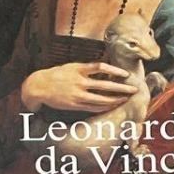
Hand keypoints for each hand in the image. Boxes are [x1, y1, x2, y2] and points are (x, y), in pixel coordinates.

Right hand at [21, 62, 135, 113]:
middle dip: (121, 88)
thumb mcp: (71, 66)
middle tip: (134, 89)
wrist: (39, 86)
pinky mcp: (75, 105)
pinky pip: (93, 107)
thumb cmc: (57, 74)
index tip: (126, 74)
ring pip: (101, 99)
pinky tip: (112, 105)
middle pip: (105, 85)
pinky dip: (104, 107)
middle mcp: (79, 82)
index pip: (101, 67)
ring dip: (115, 100)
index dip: (115, 71)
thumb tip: (105, 68)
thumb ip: (87, 68)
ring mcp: (77, 95)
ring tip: (125, 99)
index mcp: (79, 69)